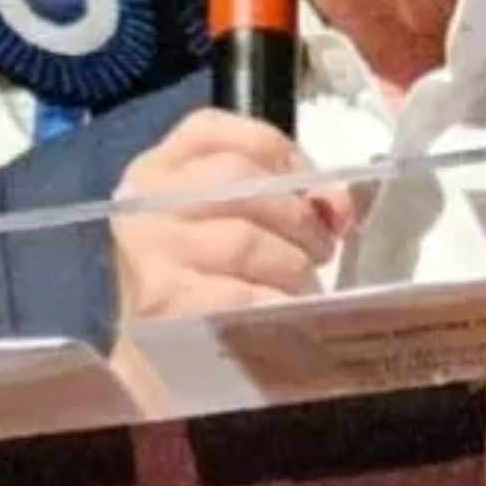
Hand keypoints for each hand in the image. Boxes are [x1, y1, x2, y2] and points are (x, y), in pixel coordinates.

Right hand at [111, 109, 354, 321]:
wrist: (163, 357)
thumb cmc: (209, 278)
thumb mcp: (233, 220)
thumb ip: (283, 194)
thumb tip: (340, 206)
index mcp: (160, 167)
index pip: (217, 129)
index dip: (282, 154)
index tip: (314, 194)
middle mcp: (145, 198)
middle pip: (240, 179)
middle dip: (298, 216)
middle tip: (320, 250)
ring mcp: (149, 249)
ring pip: (245, 239)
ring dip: (293, 266)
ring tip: (304, 287)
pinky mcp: (161, 300)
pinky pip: (239, 293)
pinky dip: (275, 302)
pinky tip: (285, 314)